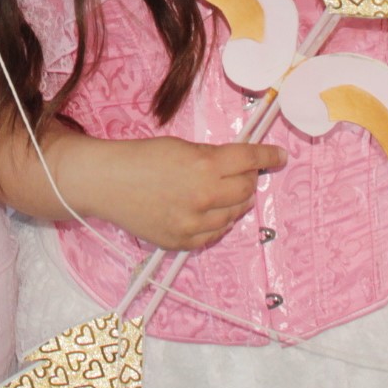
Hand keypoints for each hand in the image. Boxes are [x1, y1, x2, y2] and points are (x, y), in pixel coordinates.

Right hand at [61, 133, 285, 251]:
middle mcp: (205, 196)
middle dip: (248, 179)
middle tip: (240, 173)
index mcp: (205, 165)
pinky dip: (217, 221)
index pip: (248, 159)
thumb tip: (237, 164)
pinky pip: (215, 234)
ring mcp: (195, 223)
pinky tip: (206, 210)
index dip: (268, 156)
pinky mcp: (184, 242)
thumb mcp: (180, 146)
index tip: (280, 157)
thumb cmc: (140, 158)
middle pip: (246, 189)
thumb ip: (211, 157)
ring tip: (218, 191)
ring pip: (234, 214)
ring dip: (233, 201)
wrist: (107, 183)